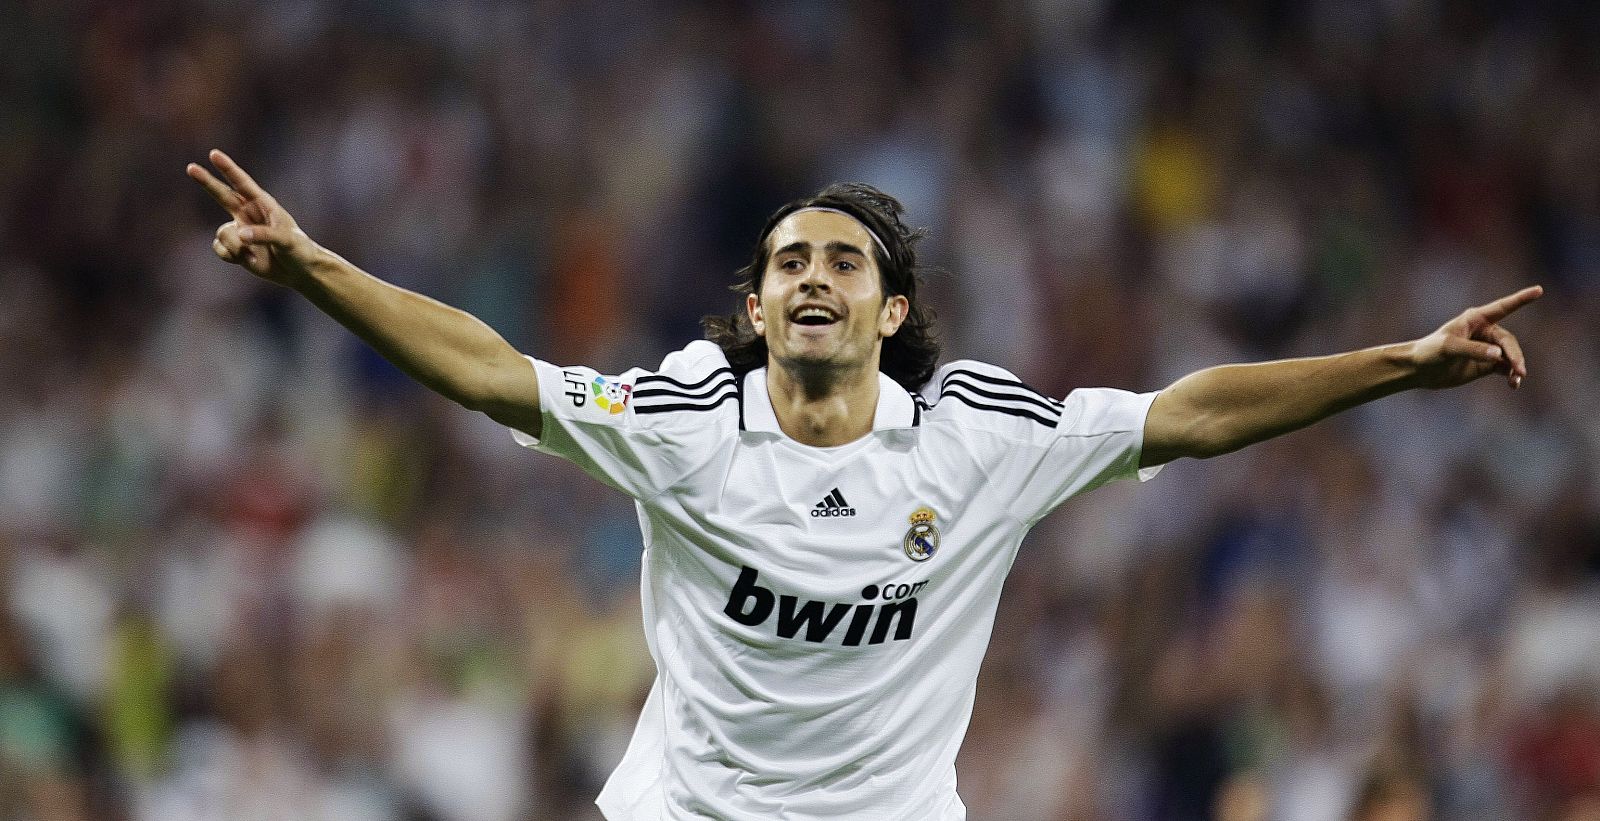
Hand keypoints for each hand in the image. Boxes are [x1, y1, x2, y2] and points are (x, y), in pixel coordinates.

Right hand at [186, 149, 315, 286]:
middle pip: (221, 194)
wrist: (299, 272)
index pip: (242, 183)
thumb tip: (240, 234)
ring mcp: (240, 230)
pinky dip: (232, 257)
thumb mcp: (286, 240)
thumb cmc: (299, 250)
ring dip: (235, 246)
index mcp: (263, 204)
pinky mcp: (235, 247)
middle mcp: (248, 214)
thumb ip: (265, 235)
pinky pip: (220, 248)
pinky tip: (249, 261)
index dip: (228, 168)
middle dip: (206, 181)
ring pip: (222, 234)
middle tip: (191, 168)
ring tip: (254, 254)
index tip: (214, 154)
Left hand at [1409, 285, 1542, 389]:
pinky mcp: (1486, 364)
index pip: (1503, 307)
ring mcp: (1486, 349)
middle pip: (1508, 341)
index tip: (1539, 290)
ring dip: (1515, 367)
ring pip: (1510, 355)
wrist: (1418, 370)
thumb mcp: (1449, 348)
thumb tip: (1499, 355)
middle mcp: (1484, 332)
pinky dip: (1511, 375)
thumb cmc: (1429, 352)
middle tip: (1519, 369)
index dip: (1521, 299)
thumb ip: (1473, 350)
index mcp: (1475, 319)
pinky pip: (1505, 368)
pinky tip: (1513, 384)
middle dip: (1515, 355)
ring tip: (1516, 378)